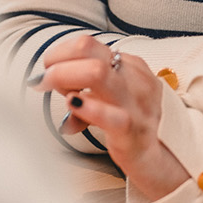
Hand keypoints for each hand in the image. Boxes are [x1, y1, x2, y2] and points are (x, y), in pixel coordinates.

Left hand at [37, 35, 189, 201]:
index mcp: (130, 66)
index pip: (87, 43)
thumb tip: (48, 82)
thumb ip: (83, 89)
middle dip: (57, 61)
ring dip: (64, 77)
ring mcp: (134, 103)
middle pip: (87, 49)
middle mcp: (134, 78)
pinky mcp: (130, 129)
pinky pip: (106, 114)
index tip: (47, 70)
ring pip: (96, 72)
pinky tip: (72, 108)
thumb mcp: (110, 99)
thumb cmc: (129, 126)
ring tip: (53, 92)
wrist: (159, 159)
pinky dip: (84, 108)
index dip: (60, 53)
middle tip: (42, 80)